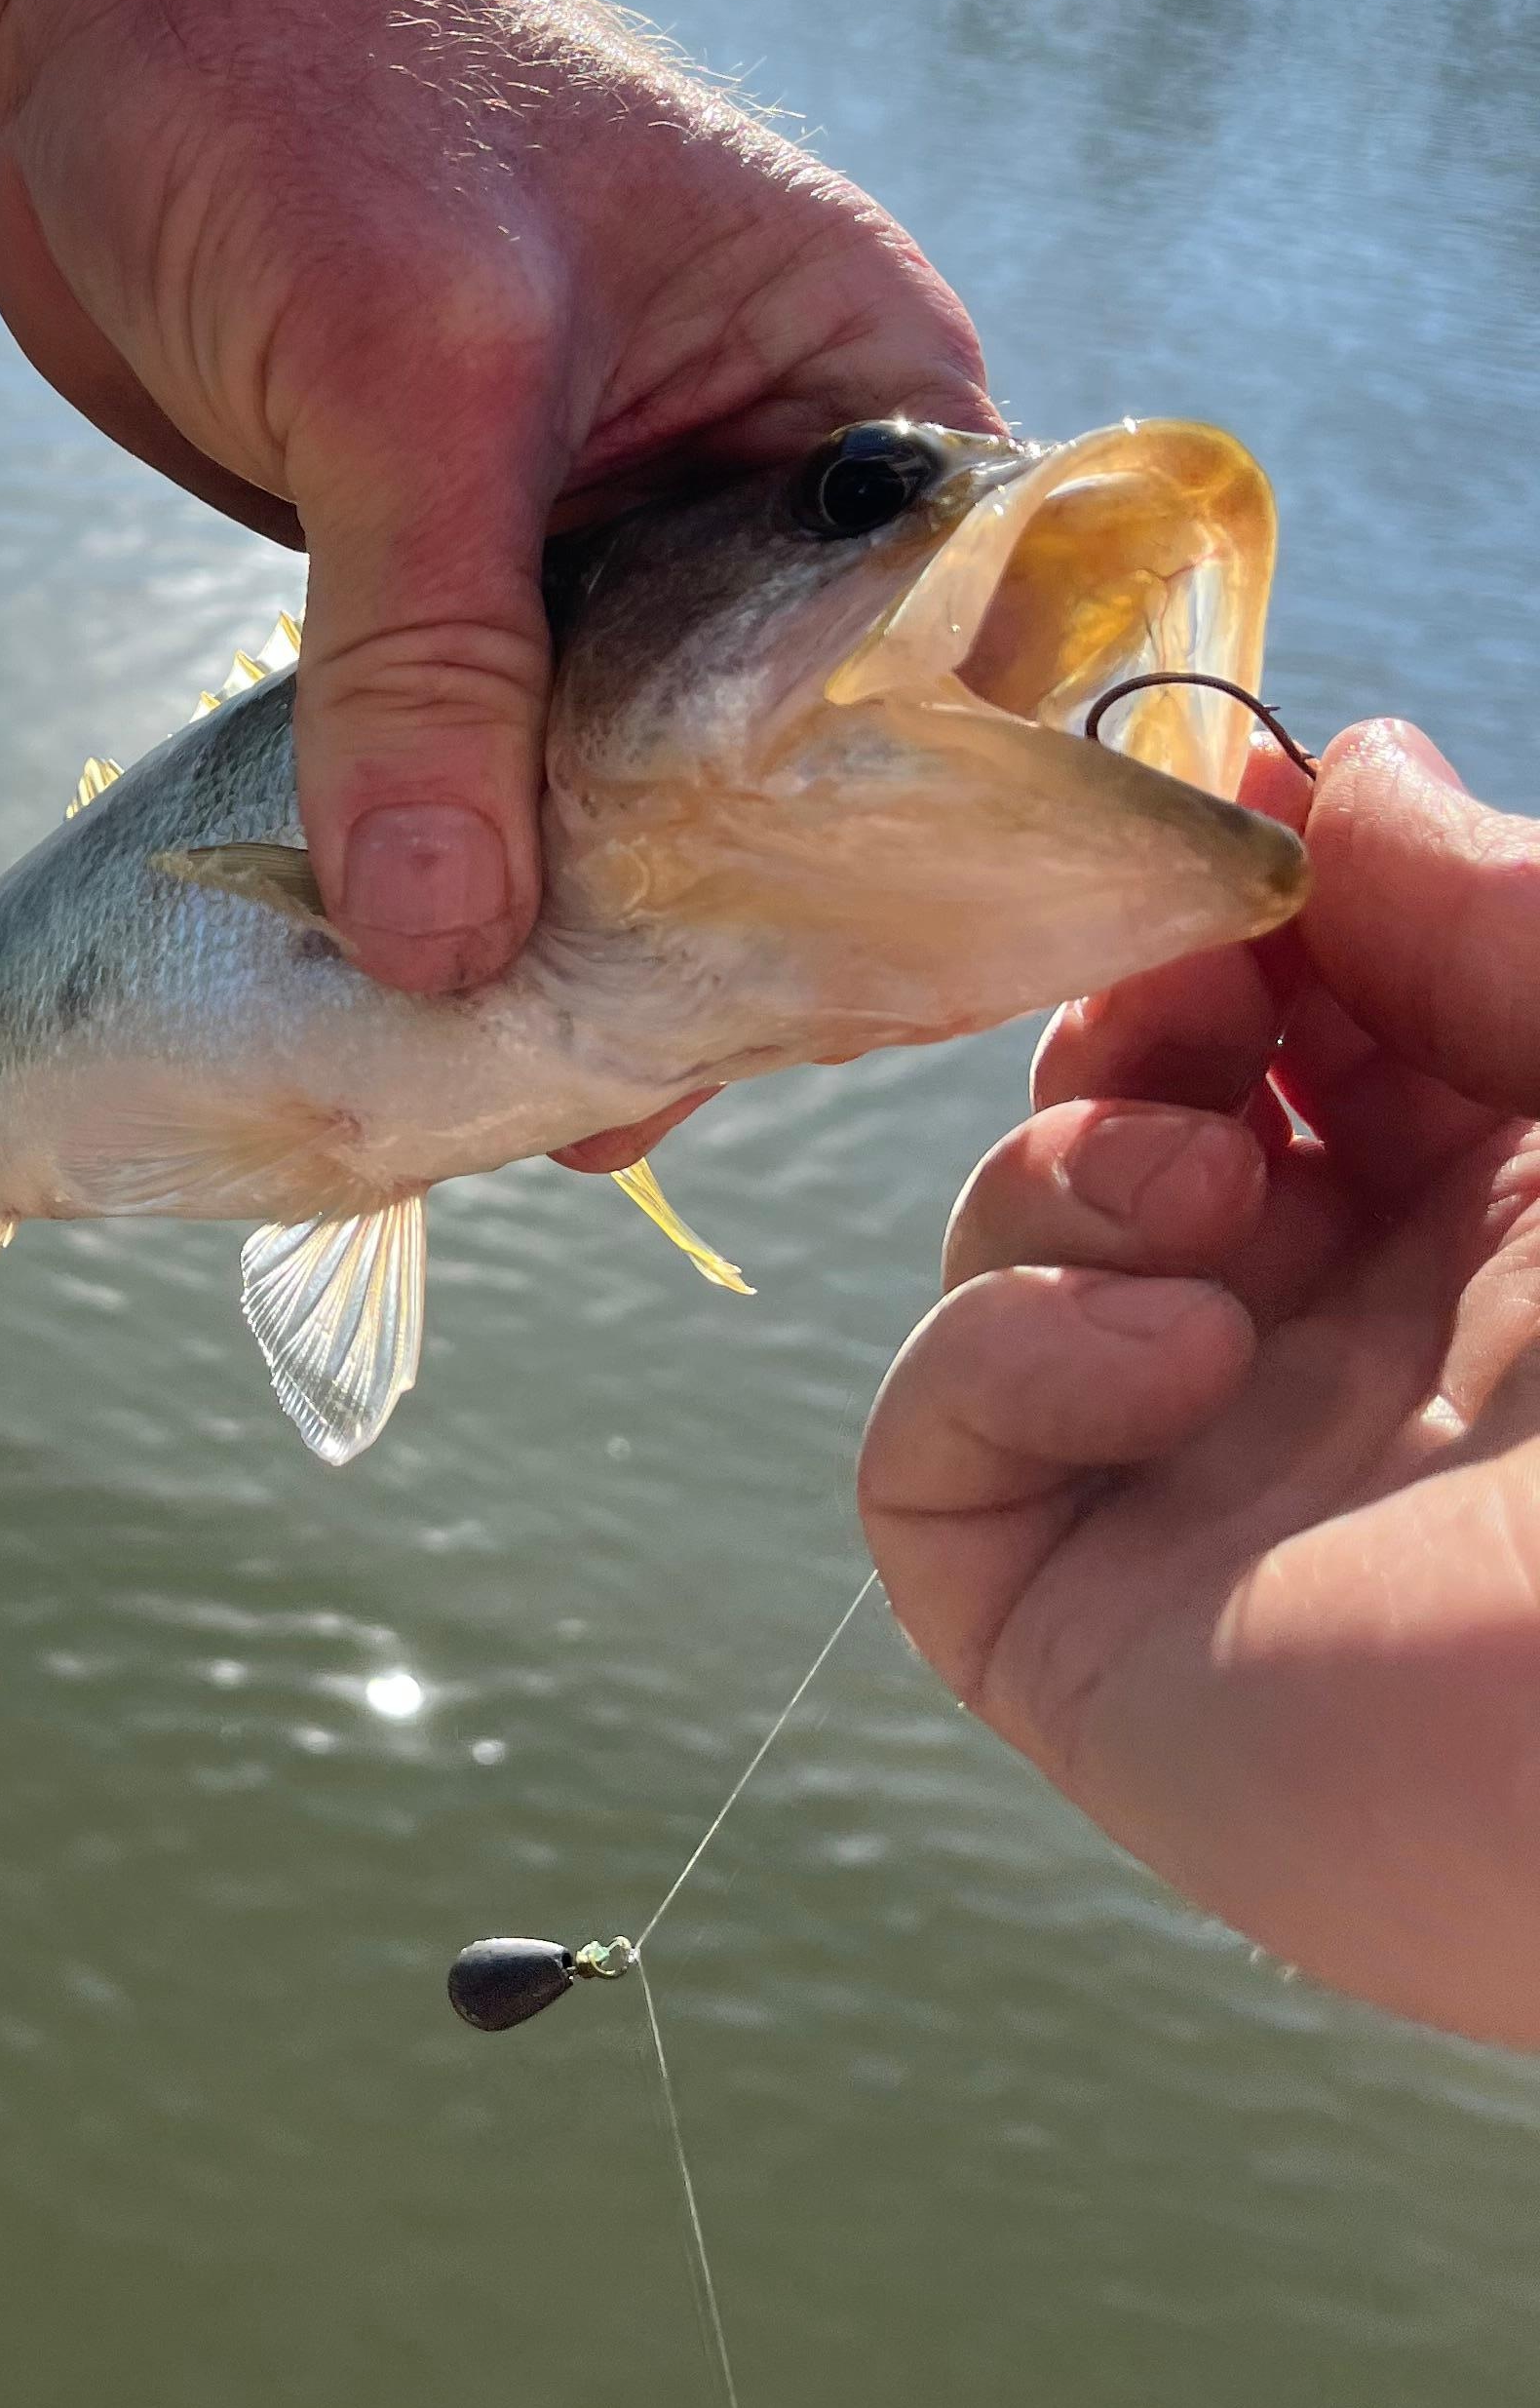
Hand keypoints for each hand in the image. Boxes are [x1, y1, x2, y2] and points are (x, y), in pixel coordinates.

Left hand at [0, 0, 989, 992]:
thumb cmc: (305, 82)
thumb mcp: (409, 377)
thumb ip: (434, 668)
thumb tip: (450, 949)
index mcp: (846, 379)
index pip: (966, 656)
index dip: (907, 846)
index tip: (802, 1010)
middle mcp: (754, 472)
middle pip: (792, 762)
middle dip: (711, 928)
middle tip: (613, 1091)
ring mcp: (601, 533)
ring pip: (624, 783)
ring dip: (564, 920)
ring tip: (513, 1092)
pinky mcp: (454, 573)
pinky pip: (484, 758)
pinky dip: (452, 863)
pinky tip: (414, 991)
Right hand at [860, 722, 1539, 2048]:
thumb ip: (1504, 919)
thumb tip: (1338, 771)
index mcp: (1505, 1213)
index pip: (1298, 1016)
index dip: (1241, 905)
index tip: (1236, 812)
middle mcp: (1344, 1340)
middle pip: (1123, 1104)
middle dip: (1129, 1014)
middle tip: (1211, 1004)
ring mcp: (1204, 1489)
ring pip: (1002, 1252)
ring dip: (1063, 1168)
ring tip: (1211, 1201)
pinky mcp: (1089, 1636)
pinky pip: (926, 1458)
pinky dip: (991, 1354)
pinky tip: (1170, 1360)